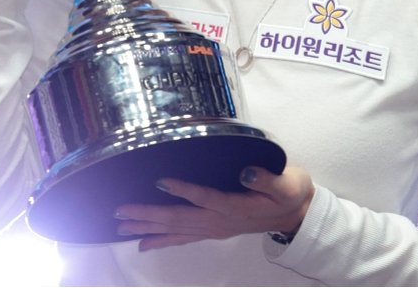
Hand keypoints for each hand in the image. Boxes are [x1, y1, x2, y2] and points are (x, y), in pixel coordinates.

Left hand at [113, 166, 314, 250]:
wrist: (297, 214)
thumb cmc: (290, 192)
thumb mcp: (286, 183)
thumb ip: (266, 179)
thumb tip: (246, 173)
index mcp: (235, 206)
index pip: (205, 197)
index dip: (183, 190)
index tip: (159, 179)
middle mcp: (220, 221)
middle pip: (180, 219)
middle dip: (148, 215)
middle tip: (120, 212)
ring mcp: (215, 229)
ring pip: (176, 230)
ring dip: (148, 228)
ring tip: (122, 227)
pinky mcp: (214, 230)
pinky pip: (183, 238)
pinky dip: (162, 240)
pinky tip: (143, 243)